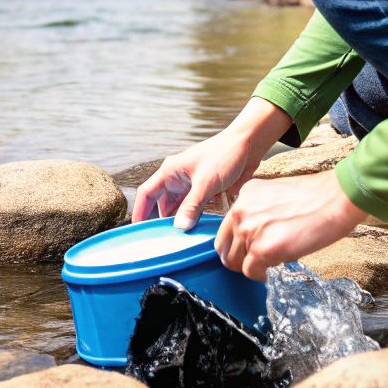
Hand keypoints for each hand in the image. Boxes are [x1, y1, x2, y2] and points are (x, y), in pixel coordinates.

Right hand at [132, 98, 292, 229]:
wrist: (248, 145)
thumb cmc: (224, 154)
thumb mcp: (206, 182)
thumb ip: (192, 205)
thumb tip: (180, 227)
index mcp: (170, 171)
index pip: (147, 193)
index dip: (140, 212)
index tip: (139, 230)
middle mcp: (178, 179)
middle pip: (161, 205)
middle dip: (161, 222)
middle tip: (162, 242)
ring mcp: (191, 186)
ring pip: (178, 209)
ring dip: (179, 222)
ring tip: (178, 240)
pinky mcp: (205, 192)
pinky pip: (194, 210)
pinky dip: (193, 220)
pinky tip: (195, 232)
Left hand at [214, 169, 369, 280]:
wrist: (337, 198)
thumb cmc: (317, 197)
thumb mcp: (277, 195)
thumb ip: (260, 212)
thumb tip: (256, 236)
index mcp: (245, 195)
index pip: (227, 228)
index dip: (237, 243)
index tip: (248, 249)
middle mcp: (241, 210)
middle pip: (224, 247)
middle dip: (238, 259)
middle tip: (256, 263)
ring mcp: (249, 230)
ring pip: (235, 262)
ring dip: (250, 267)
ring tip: (270, 262)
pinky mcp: (262, 249)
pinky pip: (251, 272)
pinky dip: (262, 275)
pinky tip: (275, 267)